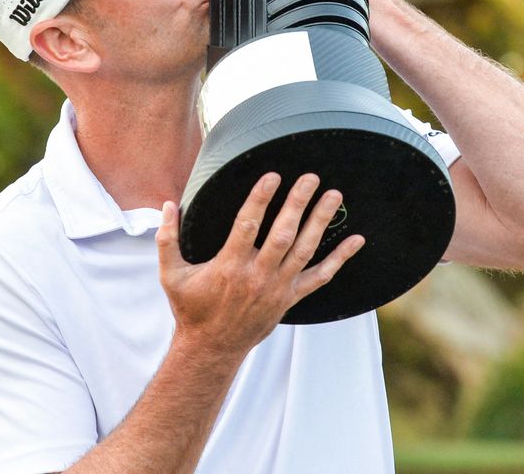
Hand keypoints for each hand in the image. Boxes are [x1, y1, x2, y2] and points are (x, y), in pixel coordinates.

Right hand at [156, 173, 364, 357]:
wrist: (212, 347)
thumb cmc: (190, 307)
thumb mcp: (170, 275)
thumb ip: (166, 239)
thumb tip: (167, 204)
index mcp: (229, 266)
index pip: (248, 225)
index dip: (260, 199)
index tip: (272, 176)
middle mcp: (257, 276)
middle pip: (283, 234)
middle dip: (298, 203)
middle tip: (311, 177)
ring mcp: (277, 288)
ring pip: (304, 250)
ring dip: (320, 221)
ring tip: (334, 195)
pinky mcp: (290, 299)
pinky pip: (320, 278)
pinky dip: (340, 260)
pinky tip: (357, 241)